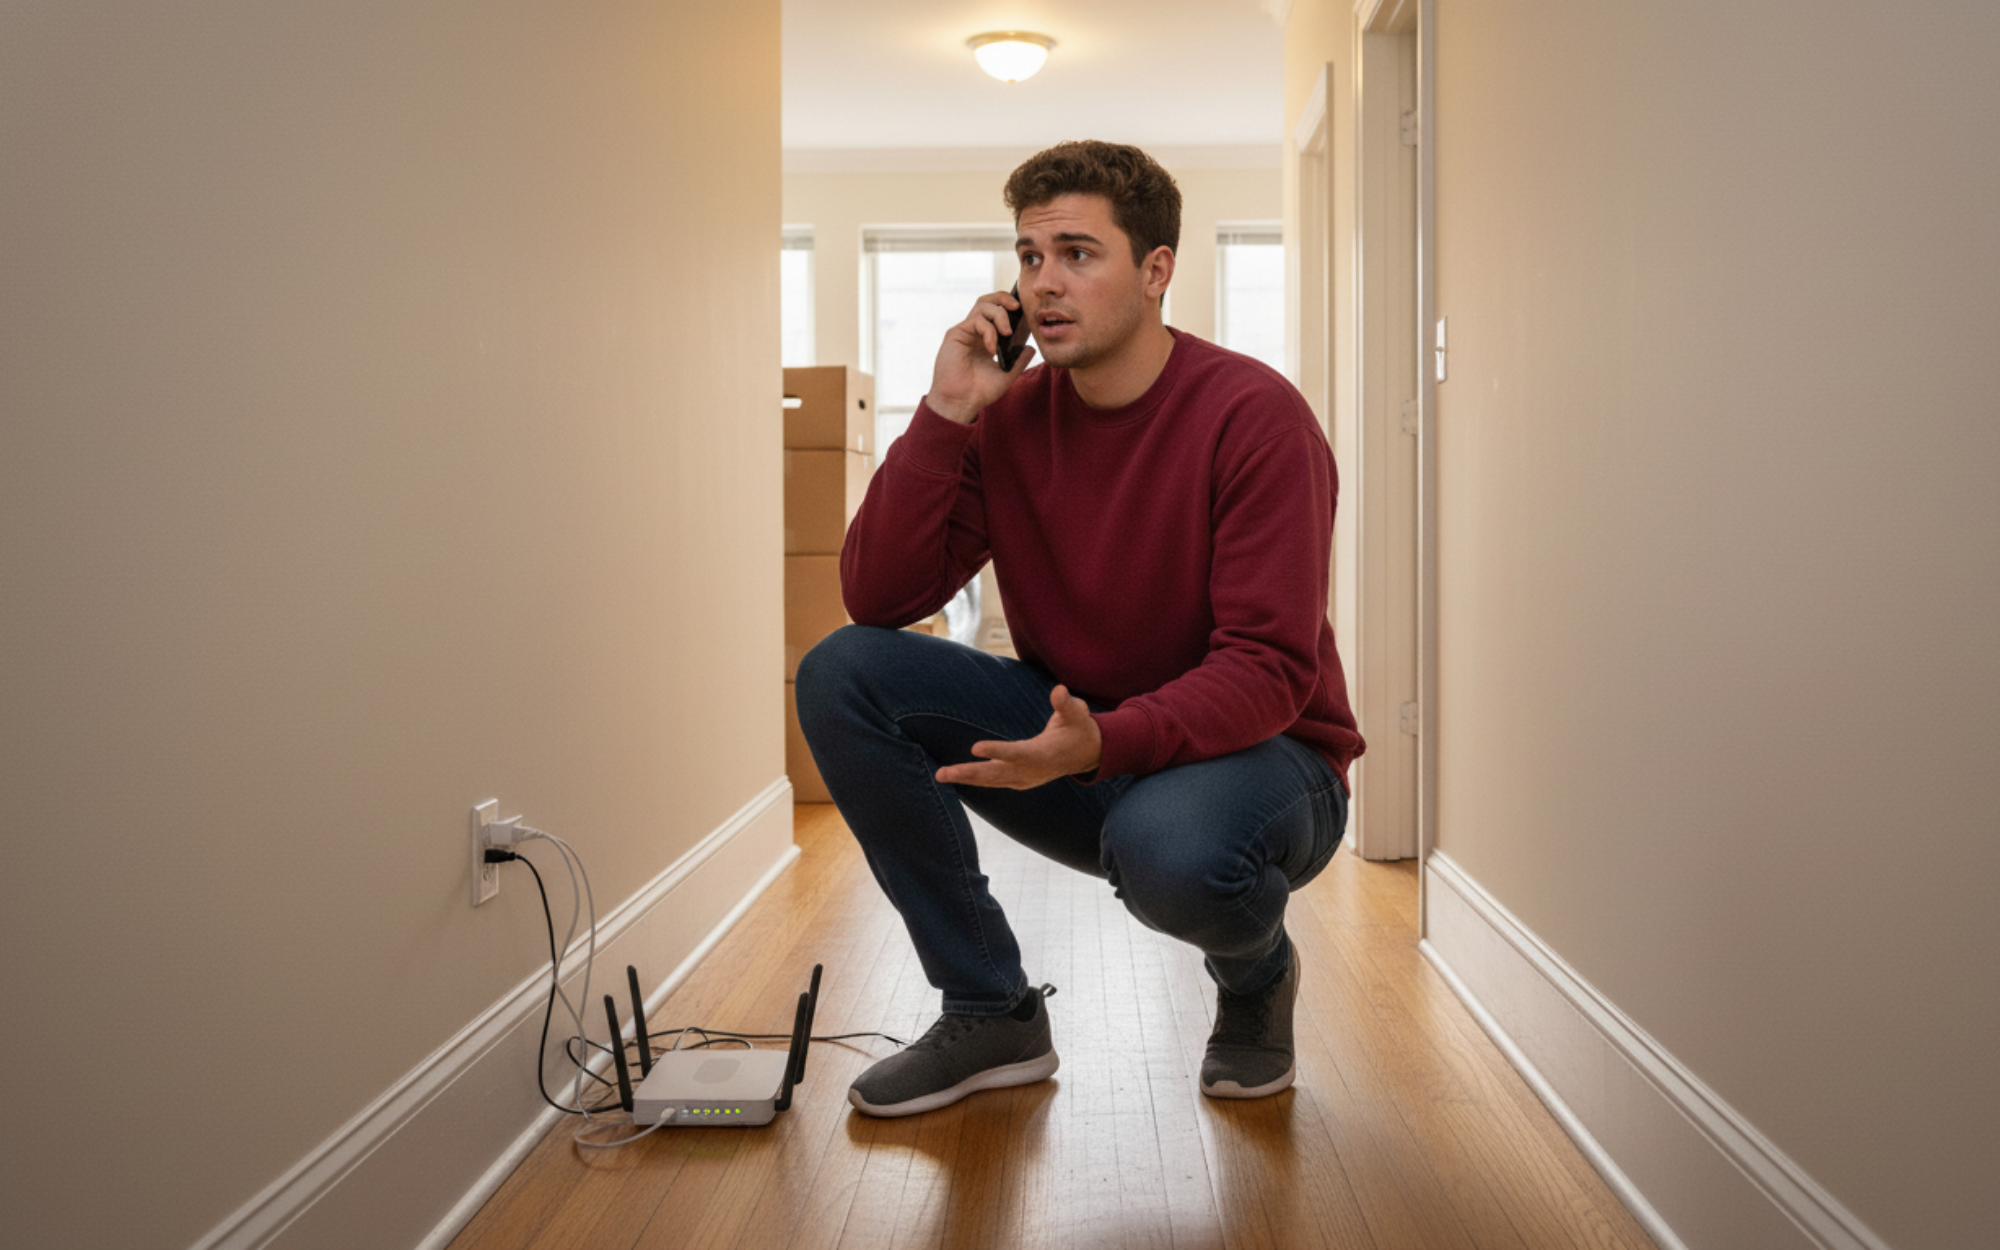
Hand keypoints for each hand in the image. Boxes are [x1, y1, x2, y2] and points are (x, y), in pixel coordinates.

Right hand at [925, 289, 1036, 424]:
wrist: (961, 403)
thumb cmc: (979, 392)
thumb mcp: (1006, 375)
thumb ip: (1019, 361)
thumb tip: (1031, 347)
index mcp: (985, 338)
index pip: (996, 311)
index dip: (1009, 306)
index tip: (1024, 312)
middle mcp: (974, 331)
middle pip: (988, 300)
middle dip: (1004, 298)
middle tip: (1017, 307)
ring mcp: (965, 331)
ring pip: (982, 305)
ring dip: (999, 315)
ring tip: (1007, 333)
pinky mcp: (956, 334)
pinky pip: (976, 321)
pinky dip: (989, 332)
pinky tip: (992, 349)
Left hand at [935, 685, 1102, 789]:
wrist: (1086, 755)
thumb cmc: (1079, 729)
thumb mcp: (1077, 714)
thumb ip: (1066, 704)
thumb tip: (1059, 690)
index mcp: (1043, 754)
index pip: (1016, 753)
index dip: (996, 751)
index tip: (974, 748)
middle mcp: (1031, 770)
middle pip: (996, 774)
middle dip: (969, 773)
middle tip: (943, 773)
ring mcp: (1024, 779)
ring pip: (991, 780)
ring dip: (966, 778)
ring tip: (941, 775)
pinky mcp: (1019, 781)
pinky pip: (993, 782)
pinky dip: (975, 780)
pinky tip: (956, 776)